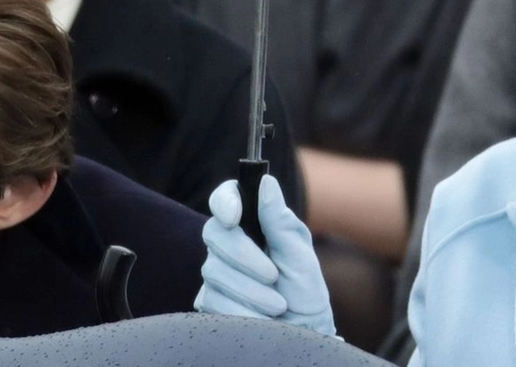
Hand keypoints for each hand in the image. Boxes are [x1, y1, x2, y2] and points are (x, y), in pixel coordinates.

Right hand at [194, 175, 335, 336]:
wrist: (302, 333)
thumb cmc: (305, 293)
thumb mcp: (300, 256)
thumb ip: (280, 221)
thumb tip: (266, 182)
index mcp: (254, 224)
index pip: (226, 198)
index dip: (225, 202)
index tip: (235, 216)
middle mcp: (230, 244)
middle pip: (215, 233)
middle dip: (245, 257)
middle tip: (273, 276)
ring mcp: (217, 272)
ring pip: (214, 271)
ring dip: (251, 291)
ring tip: (277, 305)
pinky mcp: (210, 301)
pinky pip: (213, 300)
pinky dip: (242, 310)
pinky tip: (261, 318)